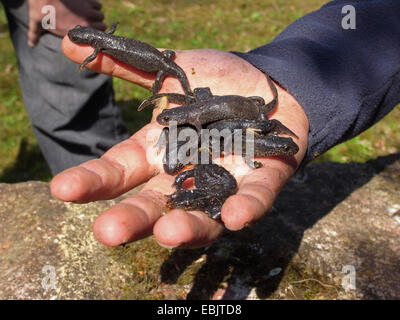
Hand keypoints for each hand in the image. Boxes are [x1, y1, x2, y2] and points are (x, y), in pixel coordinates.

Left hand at [27, 0, 105, 45]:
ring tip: (90, 14)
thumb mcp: (36, 21)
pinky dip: (95, 6)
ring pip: (100, 15)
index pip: (94, 38)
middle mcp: (86, 23)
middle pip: (101, 26)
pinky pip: (99, 6)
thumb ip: (35, 34)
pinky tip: (89, 6)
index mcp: (76, 33)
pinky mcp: (89, 1)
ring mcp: (89, 11)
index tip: (91, 34)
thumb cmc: (42, 8)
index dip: (94, 36)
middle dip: (97, 25)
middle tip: (91, 23)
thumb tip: (31, 44)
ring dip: (96, 15)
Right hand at [50, 36, 308, 248]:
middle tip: (107, 233)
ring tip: (167, 233)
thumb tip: (72, 50)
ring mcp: (224, 181)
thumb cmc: (217, 82)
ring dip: (186, 225)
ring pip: (202, 212)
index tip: (62, 190)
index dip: (93, 181)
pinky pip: (255, 198)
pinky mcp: (262, 180)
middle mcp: (186, 174)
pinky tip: (235, 216)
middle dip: (132, 217)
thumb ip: (129, 68)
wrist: (269, 83)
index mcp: (159, 151)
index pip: (120, 170)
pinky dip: (245, 207)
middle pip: (155, 202)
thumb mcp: (172, 72)